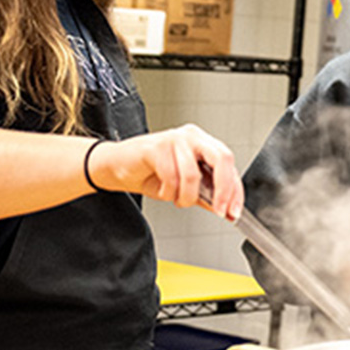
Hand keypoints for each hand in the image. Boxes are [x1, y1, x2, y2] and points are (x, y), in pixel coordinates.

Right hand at [86, 123, 243, 221]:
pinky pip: (171, 176)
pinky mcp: (156, 146)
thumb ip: (205, 195)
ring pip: (193, 174)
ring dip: (185, 197)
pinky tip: (162, 190)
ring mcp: (175, 139)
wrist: (114, 167)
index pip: (229, 164)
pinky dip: (168, 191)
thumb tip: (225, 208)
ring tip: (176, 199)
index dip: (235, 190)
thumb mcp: (183, 187)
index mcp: (202, 143)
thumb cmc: (148, 172)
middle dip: (224, 190)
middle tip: (219, 210)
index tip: (233, 212)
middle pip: (222, 158)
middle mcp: (192, 137)